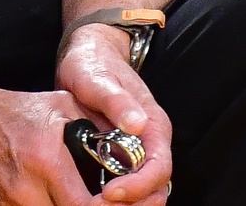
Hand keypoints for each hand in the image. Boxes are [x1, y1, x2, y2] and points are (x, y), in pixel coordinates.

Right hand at [0, 86, 97, 205]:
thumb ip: (96, 127)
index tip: (109, 200)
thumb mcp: (58, 106)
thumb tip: (129, 145)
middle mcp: (25, 188)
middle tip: (88, 200)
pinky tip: (43, 198)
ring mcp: (5, 203)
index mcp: (46, 162)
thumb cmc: (8, 111)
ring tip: (65, 197)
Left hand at [56, 26, 173, 204]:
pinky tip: (95, 199)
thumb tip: (137, 124)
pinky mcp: (121, 151)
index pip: (159, 168)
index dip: (139, 186)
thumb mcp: (96, 77)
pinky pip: (128, 181)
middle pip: (156, 186)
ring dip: (128, 202)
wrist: (87, 53)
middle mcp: (150, 140)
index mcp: (153, 125)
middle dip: (135, 202)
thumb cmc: (91, 63)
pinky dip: (119, 195)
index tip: (110, 194)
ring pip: (144, 188)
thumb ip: (115, 99)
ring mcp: (137, 147)